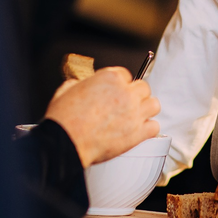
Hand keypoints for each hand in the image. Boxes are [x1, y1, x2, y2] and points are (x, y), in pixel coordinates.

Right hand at [44, 67, 160, 166]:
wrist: (64, 143)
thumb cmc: (63, 120)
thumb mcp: (66, 90)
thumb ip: (81, 83)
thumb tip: (84, 84)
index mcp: (110, 79)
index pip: (126, 74)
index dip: (120, 84)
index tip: (116, 91)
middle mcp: (126, 93)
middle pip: (143, 88)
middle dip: (135, 95)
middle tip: (125, 104)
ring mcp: (134, 113)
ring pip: (154, 104)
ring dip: (146, 109)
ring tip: (135, 115)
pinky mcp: (137, 133)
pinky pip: (154, 127)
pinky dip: (148, 129)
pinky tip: (138, 131)